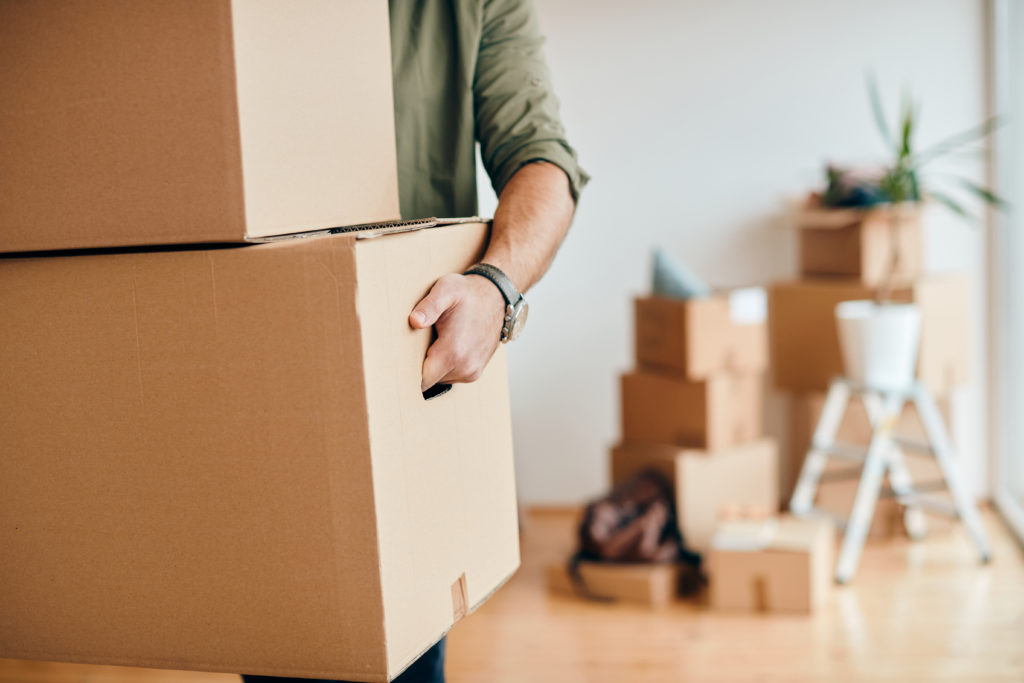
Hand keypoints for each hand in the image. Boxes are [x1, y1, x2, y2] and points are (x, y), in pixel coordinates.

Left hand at [409, 273, 505, 390]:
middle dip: (418, 366)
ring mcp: (471, 372)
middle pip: (428, 381)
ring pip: (439, 379)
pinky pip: (450, 376)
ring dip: (432, 366)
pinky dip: (444, 366)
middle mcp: (465, 367)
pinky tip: (444, 346)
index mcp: (454, 352)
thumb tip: (415, 320)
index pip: (421, 380)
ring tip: (433, 342)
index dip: (407, 371)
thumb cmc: (468, 293)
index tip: (398, 360)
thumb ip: (429, 305)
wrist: (496, 298)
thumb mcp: (447, 289)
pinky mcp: (474, 373)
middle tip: (415, 344)